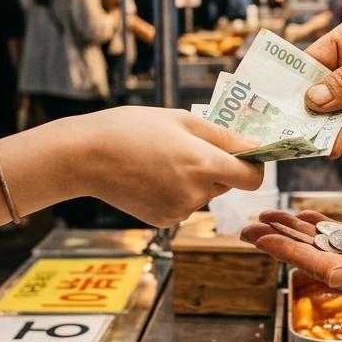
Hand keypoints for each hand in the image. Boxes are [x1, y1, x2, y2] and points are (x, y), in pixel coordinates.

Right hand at [69, 106, 264, 226]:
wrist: (84, 156)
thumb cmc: (131, 128)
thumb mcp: (181, 120)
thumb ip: (223, 135)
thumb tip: (257, 145)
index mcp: (203, 164)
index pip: (252, 178)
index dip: (254, 165)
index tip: (246, 153)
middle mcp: (195, 193)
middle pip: (227, 183)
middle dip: (218, 167)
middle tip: (190, 146)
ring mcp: (179, 211)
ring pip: (204, 194)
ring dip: (196, 179)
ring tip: (162, 159)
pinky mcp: (163, 221)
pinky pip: (184, 204)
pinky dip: (176, 191)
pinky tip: (151, 176)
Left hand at [241, 210, 341, 302]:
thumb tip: (331, 276)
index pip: (316, 263)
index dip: (285, 251)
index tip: (258, 237)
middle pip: (311, 254)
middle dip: (279, 240)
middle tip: (247, 226)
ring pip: (322, 243)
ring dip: (294, 230)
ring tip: (267, 217)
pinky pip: (341, 235)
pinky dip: (321, 224)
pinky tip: (303, 216)